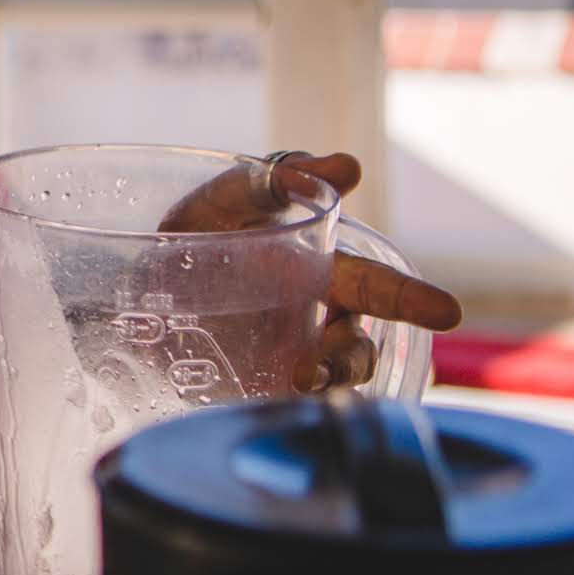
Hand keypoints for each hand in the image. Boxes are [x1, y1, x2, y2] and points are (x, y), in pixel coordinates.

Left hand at [160, 151, 461, 391]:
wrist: (128, 295)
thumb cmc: (187, 240)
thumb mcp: (216, 205)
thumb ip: (267, 184)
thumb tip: (341, 166)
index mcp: (314, 272)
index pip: (372, 286)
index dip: (407, 297)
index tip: (446, 310)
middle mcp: (314, 320)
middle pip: (362, 335)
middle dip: (394, 338)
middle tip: (438, 319)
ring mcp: (289, 360)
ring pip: (338, 373)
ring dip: (334, 370)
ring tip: (305, 374)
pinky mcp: (256, 393)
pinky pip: (291, 408)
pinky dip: (295, 405)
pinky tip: (282, 395)